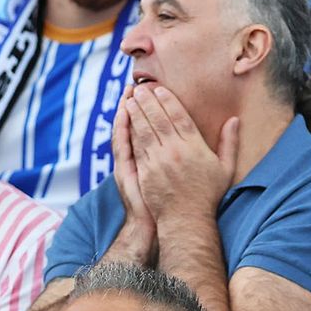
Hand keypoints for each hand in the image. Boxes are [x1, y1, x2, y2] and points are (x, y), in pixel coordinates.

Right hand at [108, 100, 157, 264]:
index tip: (152, 90)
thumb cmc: (165, 204)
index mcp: (148, 157)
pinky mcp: (125, 170)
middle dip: (136, 104)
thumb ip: (173, 156)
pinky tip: (124, 114)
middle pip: (135, 125)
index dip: (148, 109)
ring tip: (129, 92)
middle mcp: (136, 158)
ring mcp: (129, 163)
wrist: (155, 226)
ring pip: (126, 131)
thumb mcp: (169, 177)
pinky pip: (123, 144)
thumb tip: (187, 141)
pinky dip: (122, 129)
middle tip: (136, 84)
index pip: (146, 127)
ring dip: (127, 112)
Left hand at [124, 84, 238, 221]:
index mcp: (195, 147)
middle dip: (148, 101)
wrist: (187, 220)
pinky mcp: (146, 171)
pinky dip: (131, 132)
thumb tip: (235, 119)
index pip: (179, 116)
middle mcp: (175, 151)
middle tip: (140, 88)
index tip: (159, 88)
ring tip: (130, 100)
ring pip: (145, 130)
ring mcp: (159, 161)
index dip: (168, 100)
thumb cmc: (208, 195)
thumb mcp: (225, 168)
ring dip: (136, 112)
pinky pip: (137, 147)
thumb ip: (230, 142)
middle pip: (159, 118)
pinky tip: (127, 122)